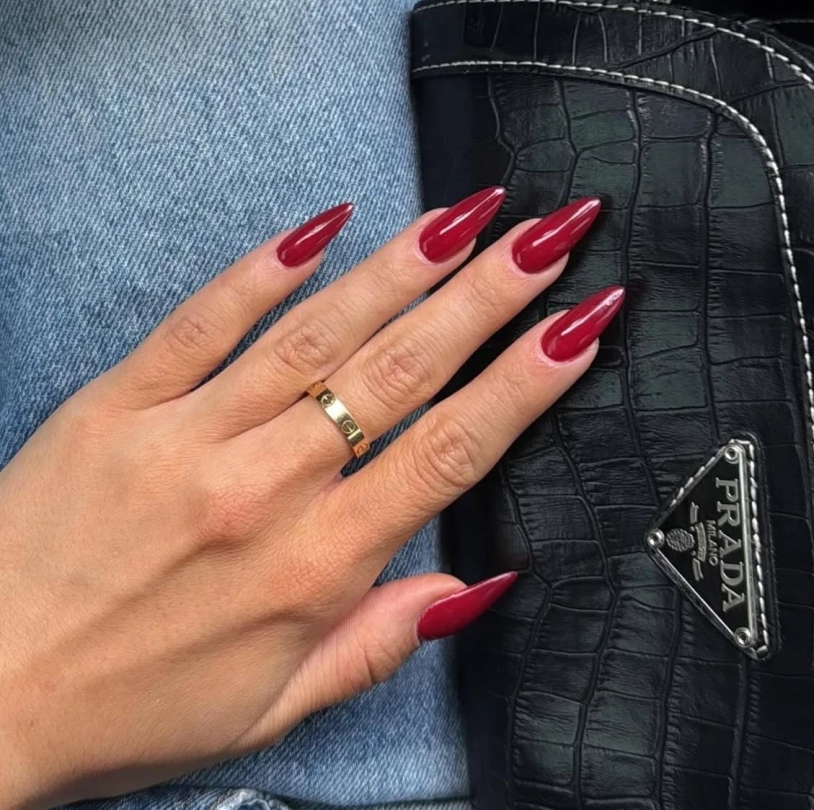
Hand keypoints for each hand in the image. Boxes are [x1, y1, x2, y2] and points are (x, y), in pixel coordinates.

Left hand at [0, 187, 620, 807]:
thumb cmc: (127, 710)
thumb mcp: (272, 710)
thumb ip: (378, 641)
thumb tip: (477, 584)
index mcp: (311, 570)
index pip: (448, 456)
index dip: (525, 385)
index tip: (581, 324)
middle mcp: (261, 491)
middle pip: (399, 374)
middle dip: (489, 297)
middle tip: (552, 234)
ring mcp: (186, 436)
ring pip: (317, 334)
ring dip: (402, 268)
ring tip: (468, 215)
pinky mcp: (118, 402)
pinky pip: (201, 320)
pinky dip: (264, 268)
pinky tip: (325, 223)